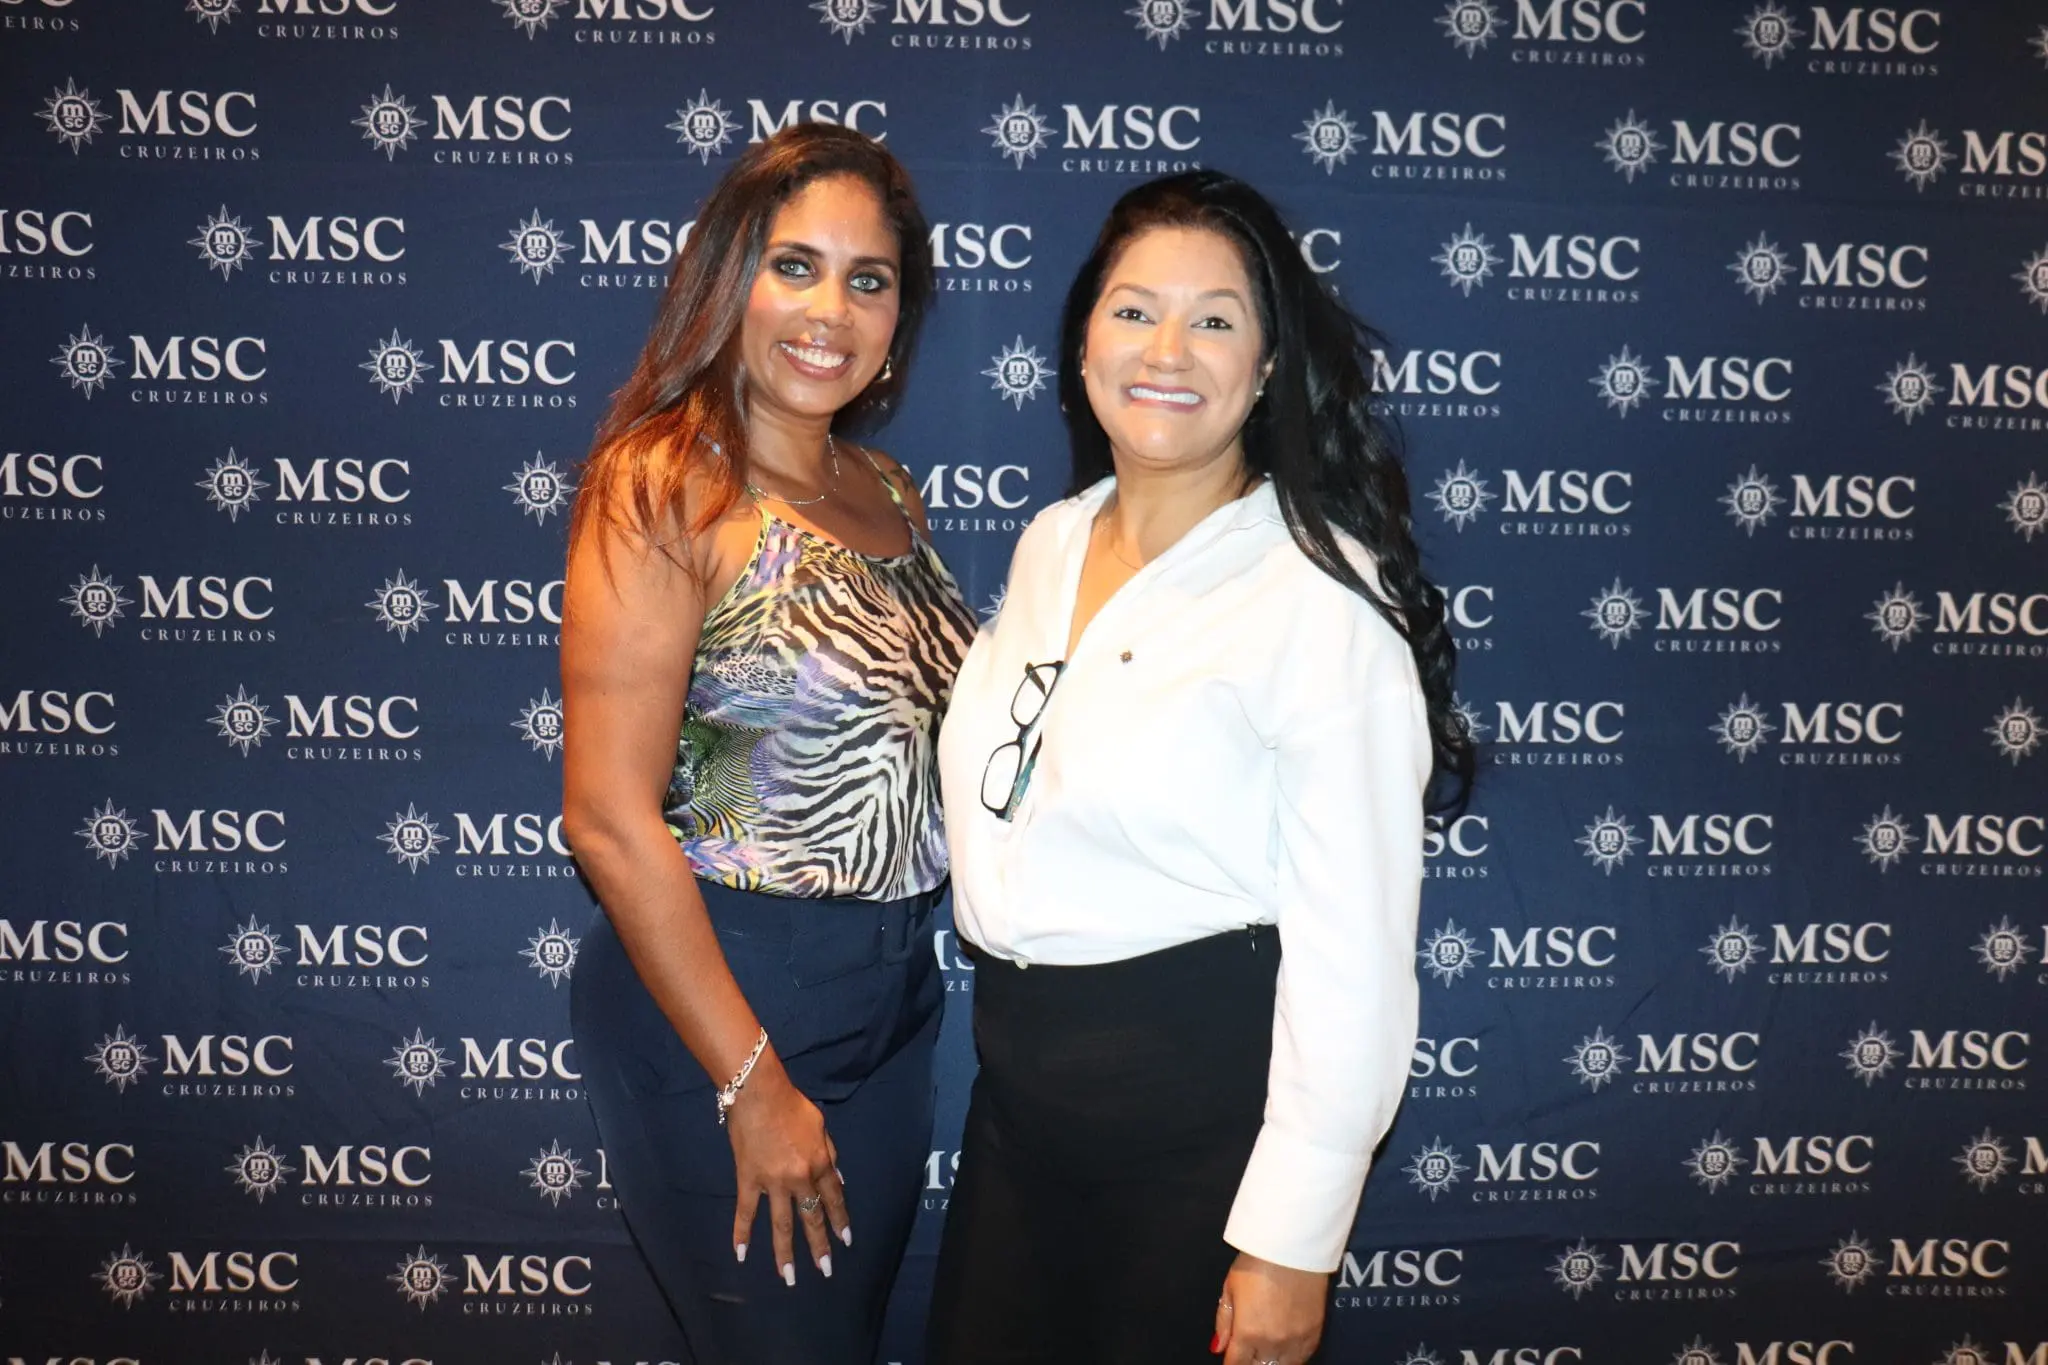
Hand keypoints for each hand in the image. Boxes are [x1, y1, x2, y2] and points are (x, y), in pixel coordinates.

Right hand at [725, 1057, 850, 1285]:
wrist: (757, 1093)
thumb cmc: (791, 1104)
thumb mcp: (820, 1126)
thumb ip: (829, 1153)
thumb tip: (836, 1179)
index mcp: (820, 1163)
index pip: (833, 1198)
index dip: (840, 1220)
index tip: (846, 1241)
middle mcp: (799, 1178)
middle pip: (811, 1217)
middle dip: (819, 1245)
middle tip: (825, 1270)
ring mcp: (773, 1182)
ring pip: (781, 1223)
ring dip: (786, 1253)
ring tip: (789, 1277)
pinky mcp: (748, 1180)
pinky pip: (746, 1211)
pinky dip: (742, 1233)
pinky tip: (741, 1255)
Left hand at [1213, 1252, 1326, 1364]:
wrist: (1294, 1246)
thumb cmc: (1257, 1262)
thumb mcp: (1230, 1288)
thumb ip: (1224, 1321)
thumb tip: (1218, 1347)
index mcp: (1248, 1333)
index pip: (1236, 1364)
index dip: (1231, 1364)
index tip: (1231, 1358)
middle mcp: (1272, 1343)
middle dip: (1251, 1363)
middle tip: (1248, 1352)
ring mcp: (1296, 1341)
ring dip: (1272, 1361)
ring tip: (1266, 1352)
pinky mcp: (1315, 1333)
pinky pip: (1302, 1358)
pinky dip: (1292, 1357)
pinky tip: (1285, 1349)